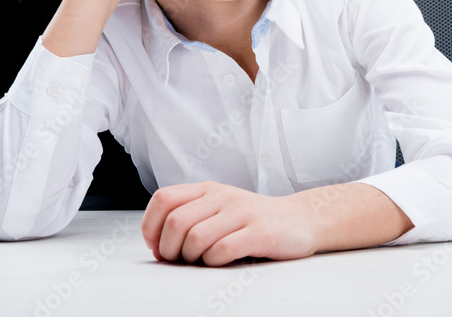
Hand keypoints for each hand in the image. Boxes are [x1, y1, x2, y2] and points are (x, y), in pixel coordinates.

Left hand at [141, 182, 318, 265]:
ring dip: (192, 258)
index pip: (164, 199)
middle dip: (170, 249)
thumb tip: (156, 243)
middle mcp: (222, 196)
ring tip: (203, 260)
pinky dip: (214, 262)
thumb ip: (190, 216)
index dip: (151, 226)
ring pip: (196, 238)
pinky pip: (223, 250)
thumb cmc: (253, 219)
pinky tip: (222, 261)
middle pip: (176, 222)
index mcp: (208, 189)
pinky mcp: (260, 232)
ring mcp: (242, 213)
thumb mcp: (219, 207)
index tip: (157, 245)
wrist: (300, 219)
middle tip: (179, 259)